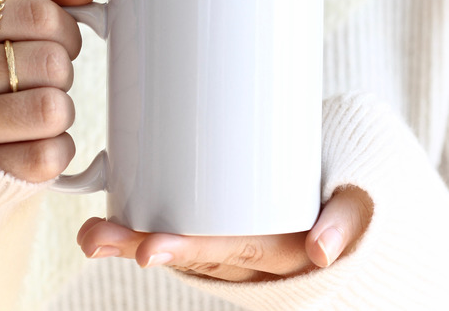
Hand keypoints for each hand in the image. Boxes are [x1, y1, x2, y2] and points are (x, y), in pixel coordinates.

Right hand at [0, 0, 97, 182]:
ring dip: (60, 109)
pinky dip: (56, 148)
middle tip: (38, 78)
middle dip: (61, 71)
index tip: (52, 40)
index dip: (66, 29)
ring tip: (34, 106)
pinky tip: (32, 139)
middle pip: (51, 64)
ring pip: (52, 110)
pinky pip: (47, 157)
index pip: (43, 15)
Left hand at [77, 186, 372, 281]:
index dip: (188, 251)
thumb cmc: (346, 195)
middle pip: (191, 253)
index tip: (147, 250)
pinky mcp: (224, 230)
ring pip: (181, 247)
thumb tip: (321, 252)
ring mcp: (235, 245)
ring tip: (90, 233)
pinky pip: (186, 235)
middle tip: (95, 237)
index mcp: (281, 248)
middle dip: (141, 246)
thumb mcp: (357, 204)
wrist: (348, 200)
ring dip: (132, 240)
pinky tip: (110, 221)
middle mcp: (251, 254)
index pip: (230, 251)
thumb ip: (345, 222)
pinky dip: (147, 231)